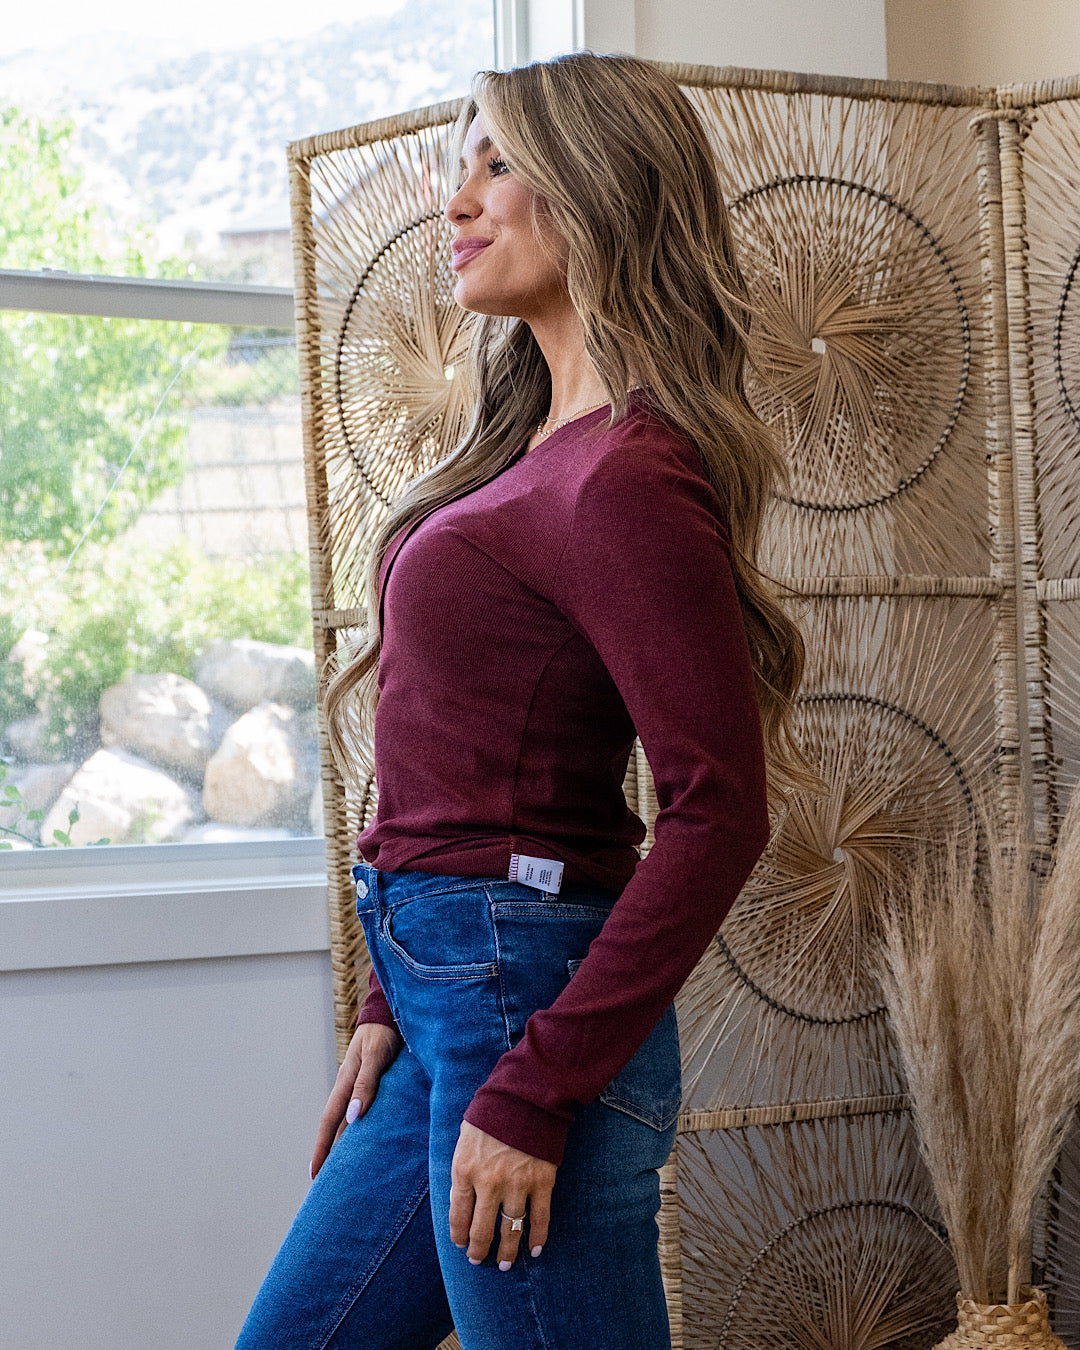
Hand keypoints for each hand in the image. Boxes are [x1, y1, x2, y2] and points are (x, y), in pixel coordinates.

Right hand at [310, 1021, 403, 1179]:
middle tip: (326, 1182)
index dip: (322, 1148)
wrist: (391, 1014)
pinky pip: (363, 1112)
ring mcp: (359, 1086)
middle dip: (328, 1153)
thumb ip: (366, 1083)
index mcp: (345, 1082)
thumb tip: (354, 1116)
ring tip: (346, 1169)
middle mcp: (349, 1087)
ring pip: (349, 1121)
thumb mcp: (375, 1056)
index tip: (315, 1174)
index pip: (330, 1122)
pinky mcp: (372, 1084)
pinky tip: (367, 1140)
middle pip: (335, 1127)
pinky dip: (361, 1129)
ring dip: (345, 1144)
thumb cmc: (383, 1033)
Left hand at [448, 1120, 556, 1268]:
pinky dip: (538, 1237)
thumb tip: (459, 1199)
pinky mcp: (542, 1182)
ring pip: (511, 1231)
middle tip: (478, 1259)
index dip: (458, 1236)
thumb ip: (461, 1169)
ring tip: (504, 1264)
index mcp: (465, 1170)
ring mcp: (517, 1185)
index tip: (461, 1245)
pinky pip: (540, 1218)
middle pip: (482, 1231)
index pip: (457, 1217)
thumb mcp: (464, 1138)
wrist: (526, 1095)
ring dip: (506, 1253)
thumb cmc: (491, 1114)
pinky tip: (534, 1249)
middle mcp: (489, 1183)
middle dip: (478, 1250)